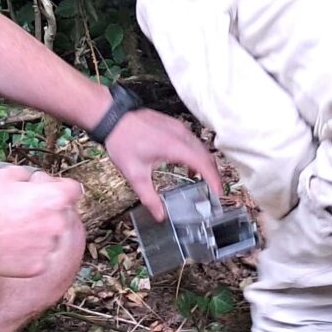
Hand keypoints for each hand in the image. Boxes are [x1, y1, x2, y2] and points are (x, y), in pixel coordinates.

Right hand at [0, 165, 84, 278]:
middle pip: (61, 216)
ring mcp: (50, 246)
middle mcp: (58, 223)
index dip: (60, 189)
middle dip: (46, 213)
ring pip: (49, 239)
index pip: (73, 190)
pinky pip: (38, 258)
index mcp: (56, 197)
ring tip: (13, 232)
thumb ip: (26, 175)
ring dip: (37, 235)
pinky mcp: (39, 266)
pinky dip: (28, 255)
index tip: (50, 192)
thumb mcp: (6, 175)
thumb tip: (30, 179)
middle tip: (23, 214)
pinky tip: (11, 247)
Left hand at [104, 109, 223, 220]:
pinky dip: (197, 154)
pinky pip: (193, 140)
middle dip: (213, 174)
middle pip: (206, 155)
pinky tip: (188, 165)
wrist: (112, 117)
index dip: (214, 180)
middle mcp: (181, 134)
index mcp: (175, 146)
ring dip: (205, 164)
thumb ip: (149, 197)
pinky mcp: (174, 124)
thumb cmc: (122, 141)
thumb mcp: (135, 174)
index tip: (219, 194)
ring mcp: (178, 127)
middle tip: (215, 192)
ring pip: (201, 147)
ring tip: (204, 181)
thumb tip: (159, 215)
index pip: (203, 164)